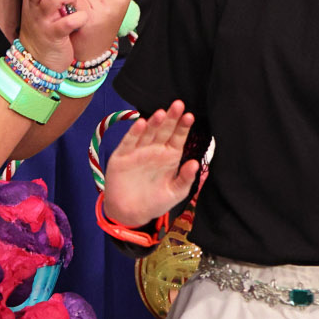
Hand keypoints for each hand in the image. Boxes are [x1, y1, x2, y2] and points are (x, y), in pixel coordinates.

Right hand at [99, 102, 199, 225]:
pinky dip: (134, 133)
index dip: (183, 127)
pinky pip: (129, 142)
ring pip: (147, 133)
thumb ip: (186, 179)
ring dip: (154, 123)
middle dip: (171, 118)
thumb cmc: (155, 202)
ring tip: (161, 113)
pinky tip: (141, 124)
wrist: (130, 214)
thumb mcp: (175, 193)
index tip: (190, 116)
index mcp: (169, 156)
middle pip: (164, 130)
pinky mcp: (122, 156)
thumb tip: (196, 164)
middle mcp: (154, 150)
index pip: (178, 137)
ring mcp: (138, 152)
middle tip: (178, 105)